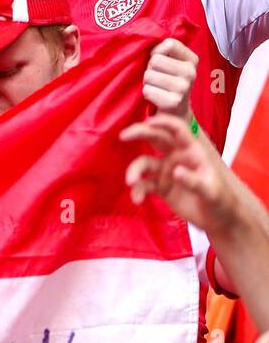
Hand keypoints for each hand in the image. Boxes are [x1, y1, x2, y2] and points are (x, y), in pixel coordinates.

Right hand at [121, 113, 240, 234]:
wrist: (217, 220)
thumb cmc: (220, 200)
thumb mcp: (211, 191)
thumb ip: (193, 181)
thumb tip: (175, 171)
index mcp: (191, 152)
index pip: (178, 131)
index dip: (164, 123)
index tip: (148, 122)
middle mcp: (176, 157)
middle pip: (155, 139)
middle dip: (139, 134)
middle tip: (123, 136)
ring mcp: (166, 172)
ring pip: (144, 163)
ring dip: (135, 170)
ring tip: (131, 182)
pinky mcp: (160, 187)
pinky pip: (143, 185)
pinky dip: (137, 191)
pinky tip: (137, 200)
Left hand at [143, 38, 197, 118]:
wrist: (175, 113)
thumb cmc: (167, 83)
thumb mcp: (171, 64)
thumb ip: (163, 50)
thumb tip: (145, 38)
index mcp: (192, 59)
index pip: (169, 43)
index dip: (156, 51)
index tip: (159, 61)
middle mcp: (191, 72)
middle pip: (155, 60)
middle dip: (150, 69)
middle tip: (157, 78)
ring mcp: (184, 87)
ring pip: (148, 75)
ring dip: (147, 82)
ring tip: (157, 88)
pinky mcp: (174, 102)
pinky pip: (147, 90)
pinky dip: (147, 94)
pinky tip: (157, 98)